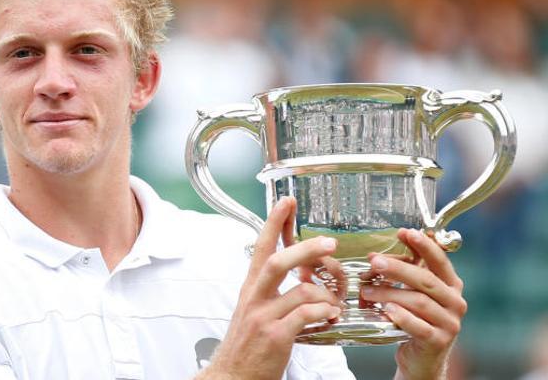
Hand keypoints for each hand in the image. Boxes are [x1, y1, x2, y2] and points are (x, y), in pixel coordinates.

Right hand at [198, 197, 342, 379]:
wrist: (231, 376)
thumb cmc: (247, 348)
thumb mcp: (253, 312)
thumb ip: (274, 293)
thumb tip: (303, 279)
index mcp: (251, 289)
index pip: (261, 247)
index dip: (274, 223)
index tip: (287, 202)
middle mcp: (255, 299)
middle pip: (277, 262)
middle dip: (306, 249)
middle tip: (329, 243)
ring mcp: (264, 317)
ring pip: (300, 291)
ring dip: (326, 296)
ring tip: (335, 304)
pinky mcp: (276, 336)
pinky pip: (306, 316)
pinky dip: (324, 314)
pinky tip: (331, 317)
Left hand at [361, 228, 466, 379]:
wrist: (421, 359)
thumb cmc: (415, 320)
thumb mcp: (415, 294)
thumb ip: (406, 275)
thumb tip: (376, 255)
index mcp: (451, 286)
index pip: (440, 261)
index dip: (424, 245)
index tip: (405, 232)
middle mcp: (455, 302)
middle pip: (426, 280)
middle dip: (398, 268)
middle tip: (374, 262)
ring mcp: (450, 323)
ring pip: (418, 302)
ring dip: (390, 293)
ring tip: (366, 291)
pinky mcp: (438, 341)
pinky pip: (419, 326)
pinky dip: (402, 316)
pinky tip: (387, 311)